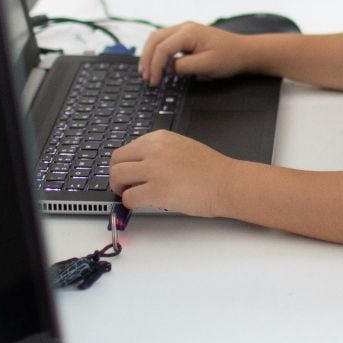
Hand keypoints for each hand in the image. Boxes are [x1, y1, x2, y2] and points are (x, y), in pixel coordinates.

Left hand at [109, 130, 235, 216]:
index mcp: (159, 138)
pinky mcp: (156, 191)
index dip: (125, 165)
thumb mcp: (180, 147)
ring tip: (133, 195)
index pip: (126, 149)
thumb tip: (139, 166)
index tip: (129, 175)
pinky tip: (143, 204)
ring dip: (121, 190)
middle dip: (117, 177)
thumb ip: (158, 152)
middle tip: (125, 187)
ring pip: (117, 178)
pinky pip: (129, 198)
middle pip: (116, 162)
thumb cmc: (210, 170)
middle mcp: (154, 150)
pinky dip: (131, 204)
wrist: (227, 182)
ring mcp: (154, 170)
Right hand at [137, 21, 261, 83]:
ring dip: (149, 55)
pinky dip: (157, 52)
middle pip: (154, 39)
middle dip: (147, 59)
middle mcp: (184, 27)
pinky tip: (157, 64)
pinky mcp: (187, 36)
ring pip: (157, 38)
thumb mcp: (207, 65)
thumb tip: (168, 69)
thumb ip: (184, 67)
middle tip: (145, 78)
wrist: (245, 51)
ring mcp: (185, 30)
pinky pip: (165, 41)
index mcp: (189, 32)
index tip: (155, 82)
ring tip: (146, 72)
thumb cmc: (230, 57)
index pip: (162, 48)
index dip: (155, 66)